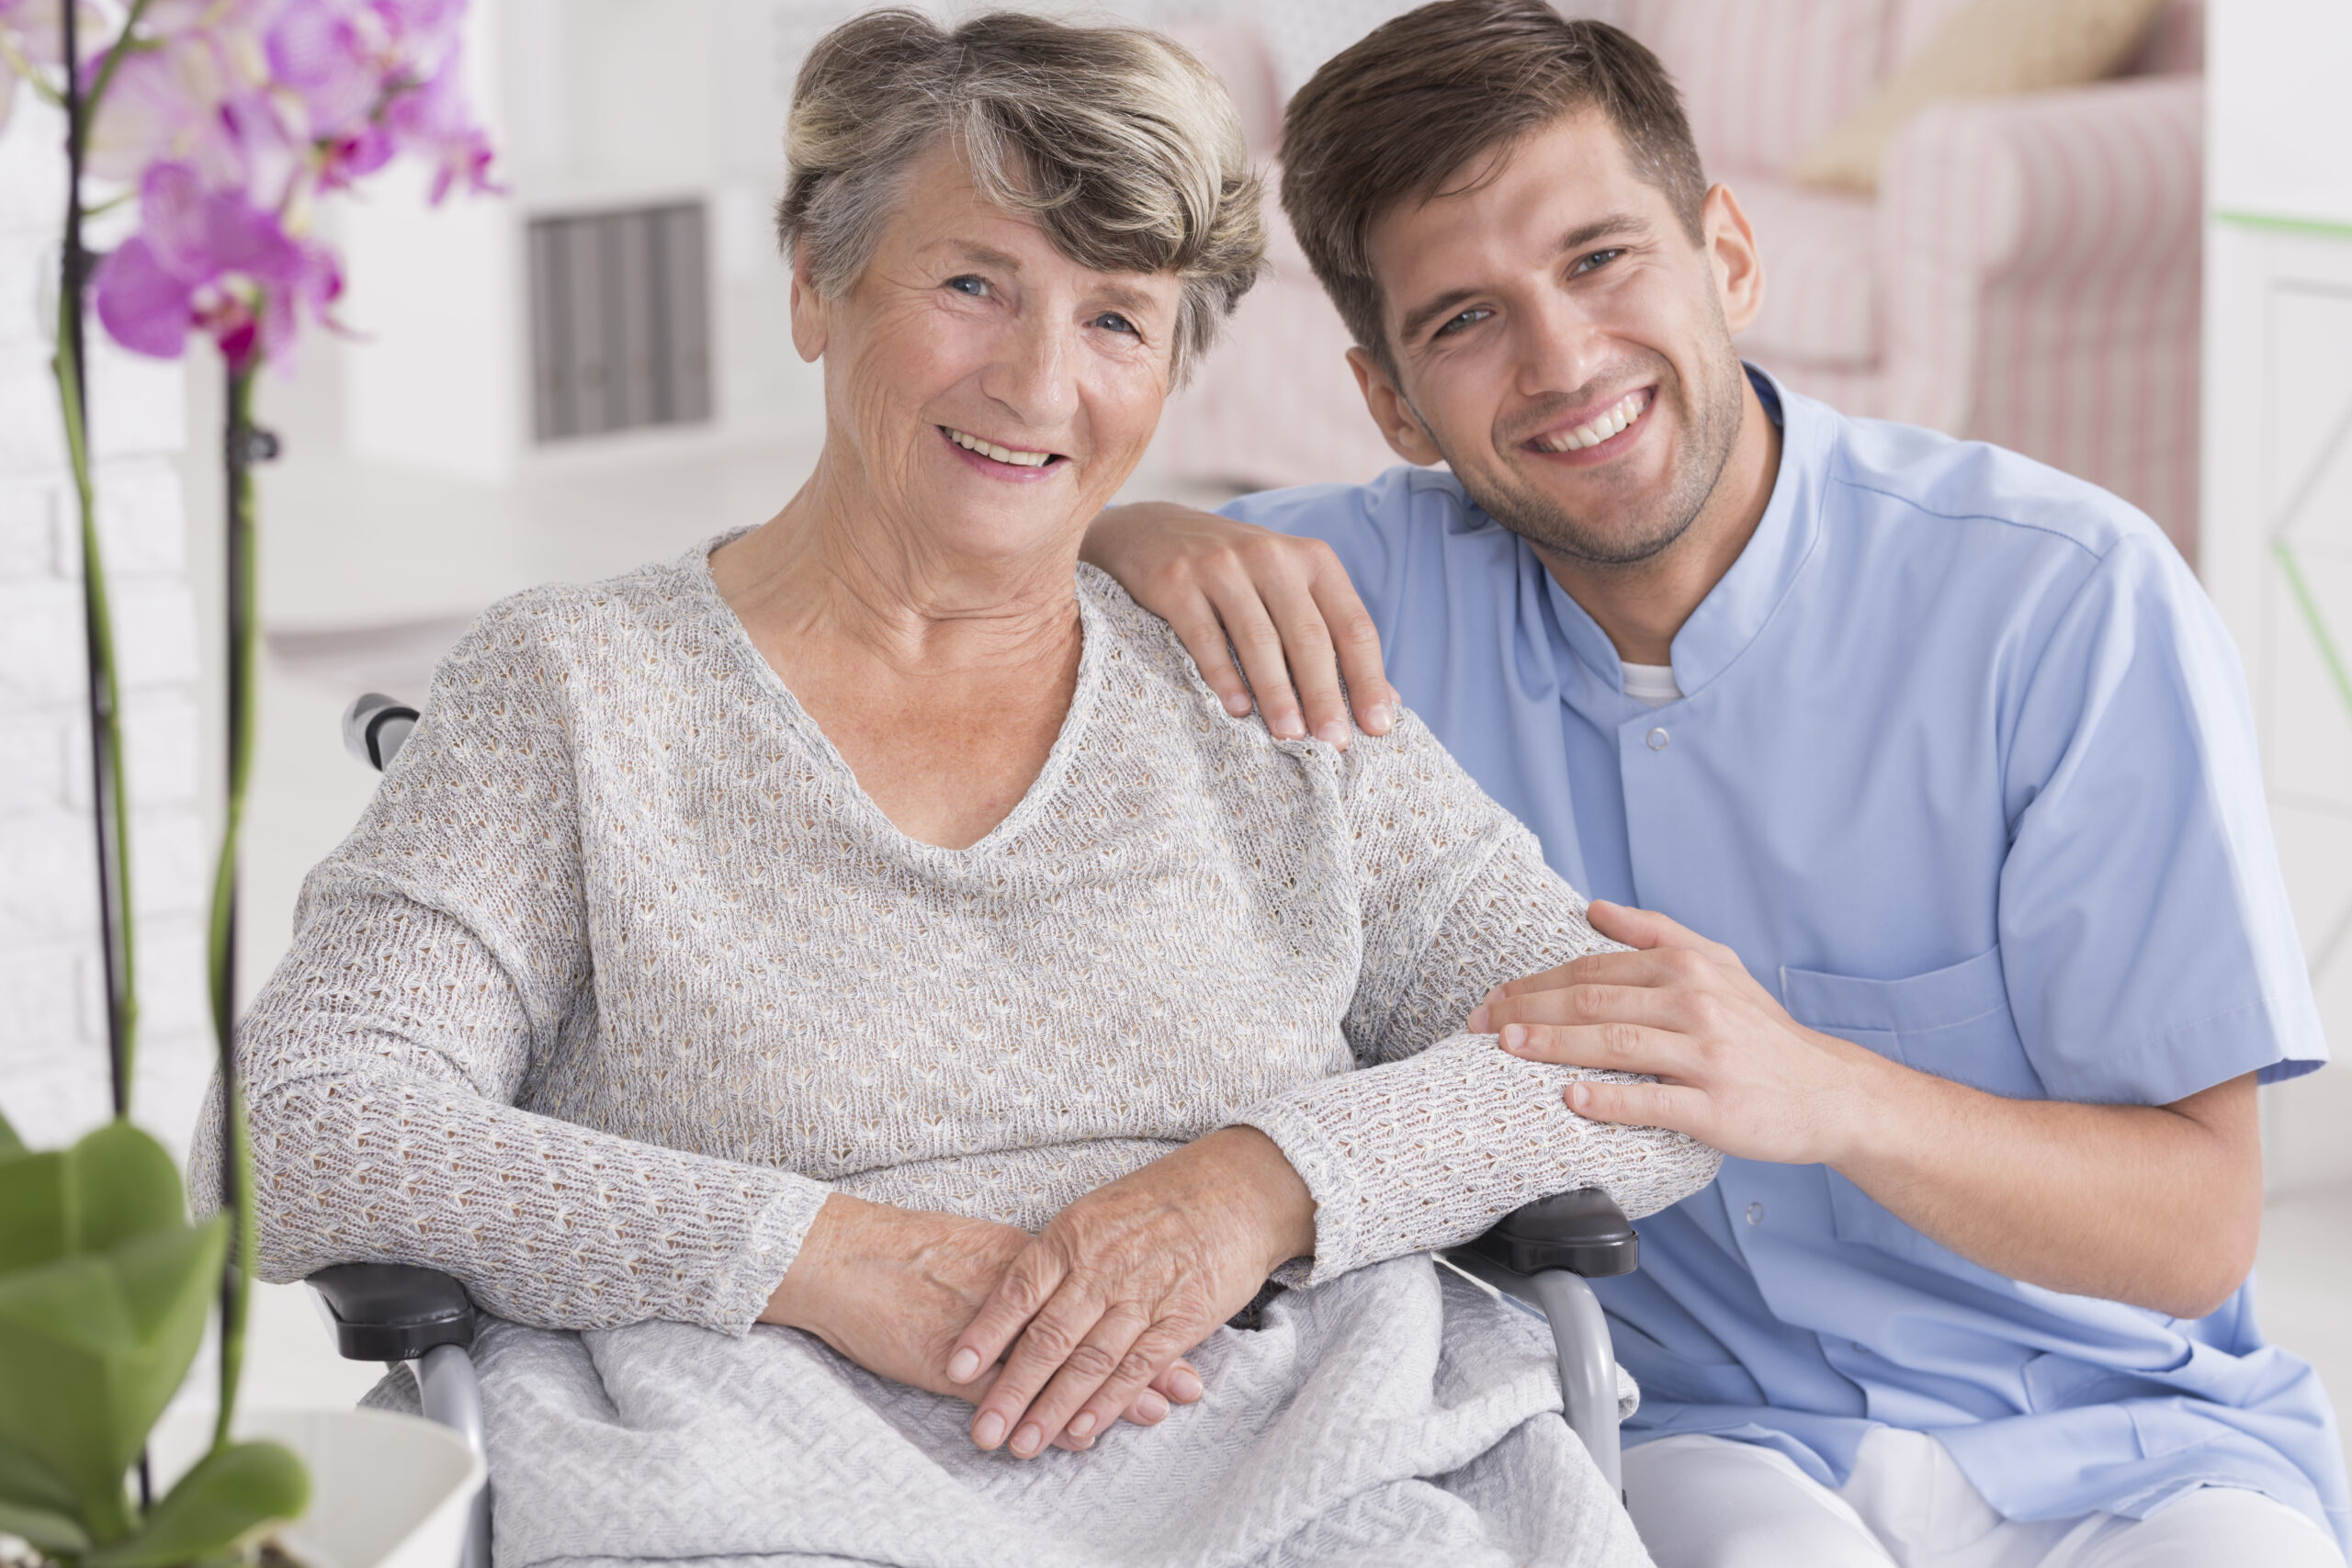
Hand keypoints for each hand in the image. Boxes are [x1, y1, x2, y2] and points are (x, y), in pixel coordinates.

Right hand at [761, 1196, 1201, 1446]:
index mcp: (1025, 1257)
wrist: (844, 1256)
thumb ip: (1023, 1268)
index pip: (1099, 1288)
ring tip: (1153, 1414)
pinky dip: (1047, 1412)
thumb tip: (1065, 1282)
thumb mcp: (977, 1248)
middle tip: (1188, 1384)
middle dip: (1144, 1358)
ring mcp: (990, 1327)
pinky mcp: (956, 1360)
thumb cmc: (905, 1251)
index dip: (1143, 1314)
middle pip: (1094, 1325)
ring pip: (1062, 1361)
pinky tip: (1074, 1434)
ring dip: (1108, 1392)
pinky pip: (1015, 1392)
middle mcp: (1018, 1290)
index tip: (1185, 1333)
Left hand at [945, 1127, 1315, 1458]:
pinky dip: (1109, 1402)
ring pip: (1089, 1360)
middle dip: (1012, 1390)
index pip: (1018, 1291)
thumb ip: (1056, 1257)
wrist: (1236, 1190)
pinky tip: (1082, 1429)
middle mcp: (1102, 1267)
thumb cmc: (1158, 1200)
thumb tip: (1009, 1300)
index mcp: (1073, 1236)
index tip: (955, 1370)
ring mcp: (1143, 1294)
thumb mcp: (1095, 1211)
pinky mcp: (1182, 1318)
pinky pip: (1138, 1367)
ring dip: (1054, 1408)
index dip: (985, 1333)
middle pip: (1048, 1337)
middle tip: (984, 1430)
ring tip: (1023, 1444)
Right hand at [1082, 502, 1394, 748]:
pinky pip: (1205, 637)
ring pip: (1259, 639)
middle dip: (1325, 694)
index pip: (1352, 625)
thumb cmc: (1235, 574)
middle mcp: (1271, 556)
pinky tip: (1237, 710)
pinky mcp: (1177, 581)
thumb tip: (1387, 703)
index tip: (1377, 726)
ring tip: (1290, 735)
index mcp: (1311, 559)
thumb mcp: (1288, 588)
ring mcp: (1222, 566)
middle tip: (1334, 743)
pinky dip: (1223, 676)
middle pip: (1309, 635)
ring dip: (1277, 693)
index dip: (1368, 678)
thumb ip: (1331, 635)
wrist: (1151, 532)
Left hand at [1466, 900, 1882, 1165]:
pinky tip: (1571, 1097)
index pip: (1593, 968)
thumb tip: (1596, 908)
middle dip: (1527, 1010)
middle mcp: (1696, 1005)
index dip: (1535, 982)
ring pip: (1615, 1044)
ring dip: (1554, 1045)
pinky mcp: (1717, 1108)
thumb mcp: (1720, 965)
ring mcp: (1707, 1057)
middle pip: (1593, 1000)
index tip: (1492, 998)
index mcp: (1688, 968)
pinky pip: (1653, 1102)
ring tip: (1507, 1048)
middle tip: (1479, 1023)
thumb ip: (1658, 933)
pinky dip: (1610, 1099)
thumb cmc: (1762, 1032)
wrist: (1829, 1092)